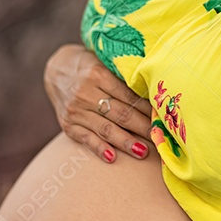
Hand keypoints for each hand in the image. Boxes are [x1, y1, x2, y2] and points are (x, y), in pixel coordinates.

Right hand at [43, 43, 152, 161]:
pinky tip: (112, 157)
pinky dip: (99, 148)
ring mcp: (75, 110)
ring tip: (142, 152)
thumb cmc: (90, 66)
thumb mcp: (105, 63)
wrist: (57, 70)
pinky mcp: (67, 124)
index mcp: (98, 74)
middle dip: (142, 128)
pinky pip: (86, 138)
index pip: (129, 96)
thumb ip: (123, 77)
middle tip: (159, 138)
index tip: (163, 120)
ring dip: (125, 142)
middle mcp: (85, 92)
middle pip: (120, 114)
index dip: (148, 110)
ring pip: (105, 129)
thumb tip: (154, 95)